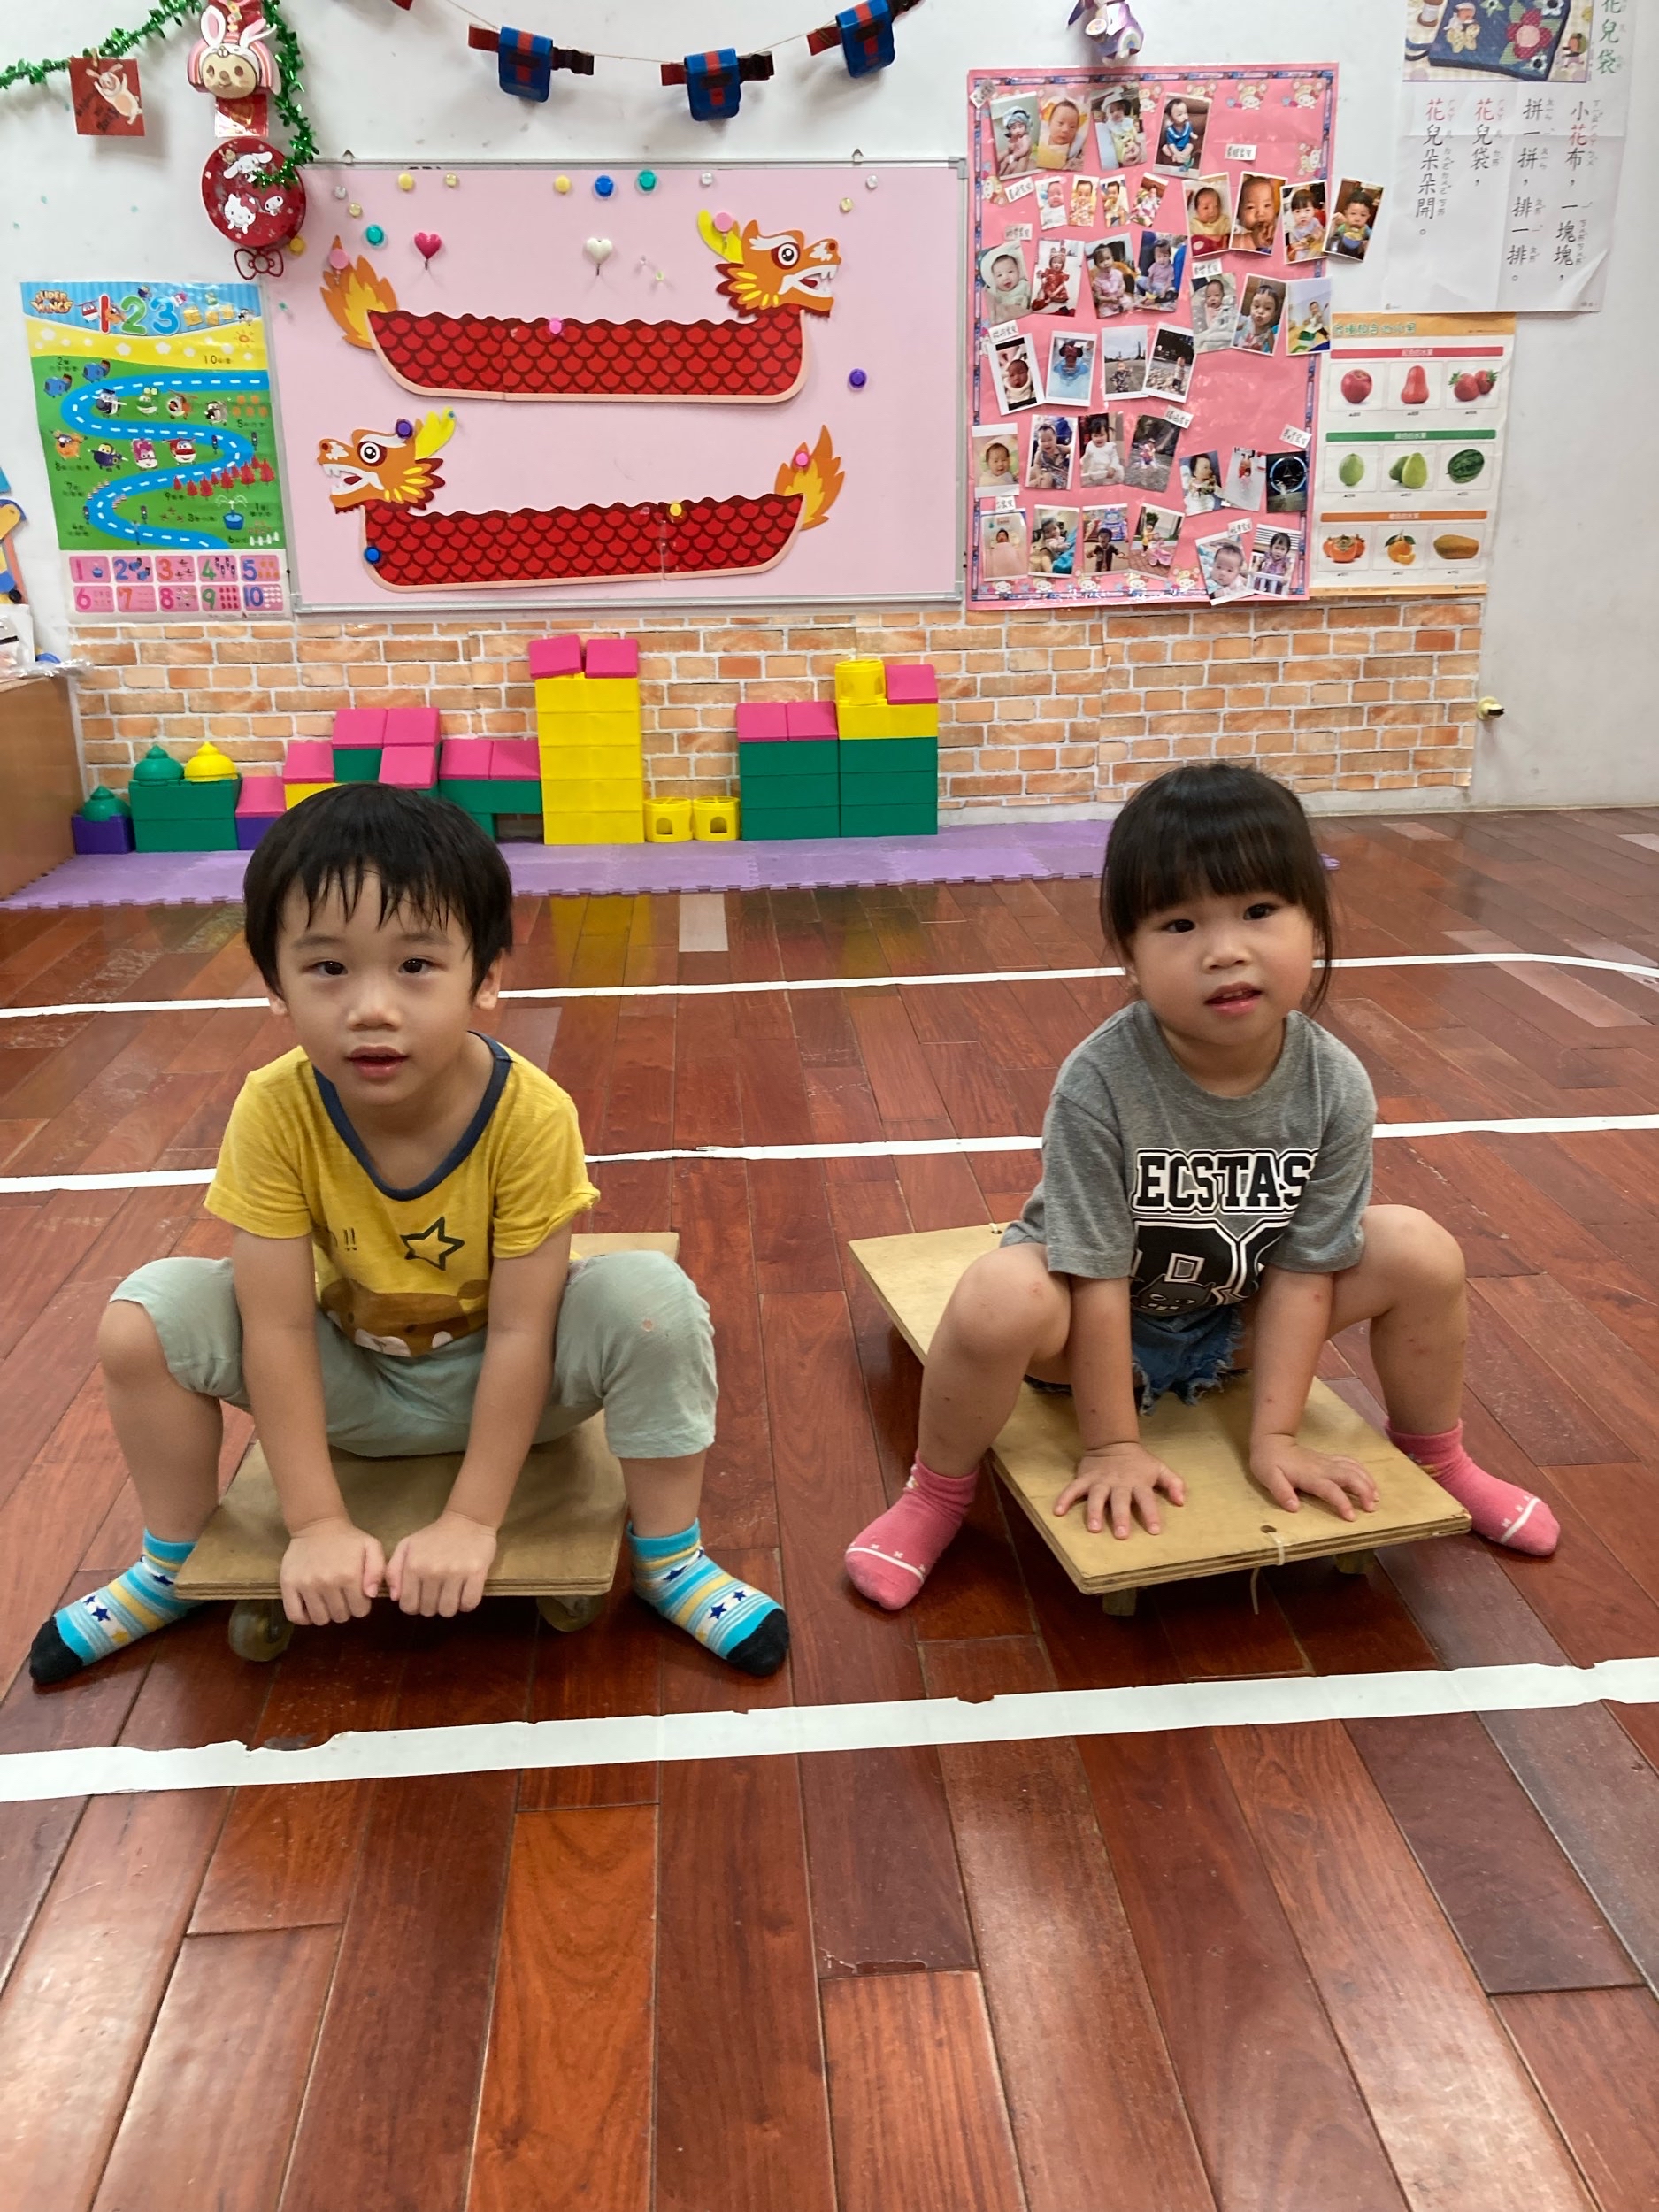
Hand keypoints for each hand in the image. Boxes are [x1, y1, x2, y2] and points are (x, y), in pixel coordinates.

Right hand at [280, 1517, 385, 1626]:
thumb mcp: (371, 1547)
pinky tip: (310, 1608)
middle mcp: (327, 1583)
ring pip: (319, 1619)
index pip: (360, 1611)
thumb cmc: (347, 1539)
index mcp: (349, 1575)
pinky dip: (304, 1618)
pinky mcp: (288, 1585)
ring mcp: (306, 1585)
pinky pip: (294, 1616)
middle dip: (345, 1610)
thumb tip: (370, 1595)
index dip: (361, 1606)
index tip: (357, 1596)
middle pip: (340, 1617)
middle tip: (342, 1597)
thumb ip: (378, 1570)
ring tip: (327, 1601)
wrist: (317, 1524)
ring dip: (326, 1614)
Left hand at [385, 1510, 497, 1617]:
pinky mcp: (477, 1573)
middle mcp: (433, 1571)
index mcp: (414, 1566)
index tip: (421, 1597)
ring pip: (448, 1611)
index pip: (408, 1606)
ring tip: (451, 1594)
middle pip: (429, 1611)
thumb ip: (393, 1570)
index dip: (414, 1606)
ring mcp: (456, 1573)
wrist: (468, 1520)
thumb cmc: (434, 1535)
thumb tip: (395, 1597)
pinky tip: (465, 1594)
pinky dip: (467, 1604)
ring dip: (449, 1607)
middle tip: (437, 1593)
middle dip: (431, 1606)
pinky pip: (469, 1604)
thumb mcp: (406, 1546)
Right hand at [1055, 1442, 1184, 1539]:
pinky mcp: (1084, 1479)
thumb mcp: (1159, 1469)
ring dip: (1093, 1512)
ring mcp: (1100, 1481)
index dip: (1151, 1514)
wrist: (1113, 1442)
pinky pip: (1073, 1489)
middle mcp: (1119, 1483)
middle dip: (1120, 1517)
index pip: (1146, 1499)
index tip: (1154, 1530)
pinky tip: (1058, 1512)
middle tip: (1122, 1534)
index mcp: (1138, 1482)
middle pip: (1120, 1500)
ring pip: (1096, 1497)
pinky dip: (1065, 1499)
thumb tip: (1181, 1501)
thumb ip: (1173, 1483)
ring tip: (1093, 1528)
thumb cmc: (1138, 1462)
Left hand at [1251, 1434, 1376, 1521]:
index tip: (1351, 1517)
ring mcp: (1328, 1462)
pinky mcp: (1330, 1459)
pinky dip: (1363, 1472)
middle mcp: (1323, 1468)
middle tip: (1371, 1508)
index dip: (1342, 1502)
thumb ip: (1281, 1492)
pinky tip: (1369, 1482)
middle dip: (1364, 1491)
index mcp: (1310, 1476)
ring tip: (1376, 1498)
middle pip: (1350, 1476)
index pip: (1330, 1489)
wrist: (1272, 1441)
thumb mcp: (1269, 1478)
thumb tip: (1294, 1508)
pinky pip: (1351, 1463)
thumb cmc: (1269, 1462)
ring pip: (1354, 1468)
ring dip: (1367, 1482)